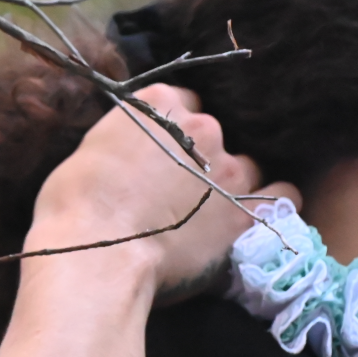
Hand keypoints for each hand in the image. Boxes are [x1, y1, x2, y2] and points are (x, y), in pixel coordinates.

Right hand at [27, 84, 300, 304]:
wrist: (98, 254)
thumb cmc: (74, 206)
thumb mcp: (89, 152)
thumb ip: (123, 141)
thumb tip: (128, 153)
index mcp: (159, 103)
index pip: (180, 102)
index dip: (170, 132)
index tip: (161, 154)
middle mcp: (202, 126)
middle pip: (213, 133)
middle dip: (199, 157)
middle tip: (178, 189)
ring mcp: (229, 168)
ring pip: (246, 165)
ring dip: (231, 182)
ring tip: (211, 210)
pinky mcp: (247, 212)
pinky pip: (283, 195)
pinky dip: (272, 202)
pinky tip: (255, 214)